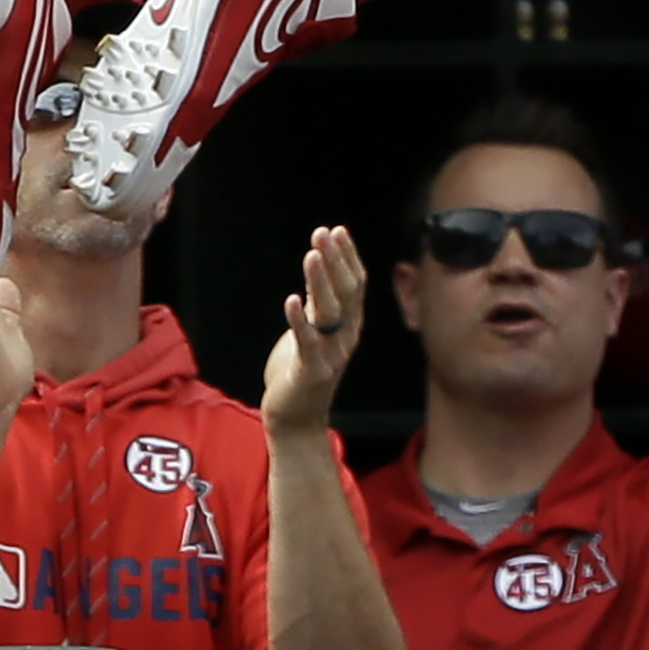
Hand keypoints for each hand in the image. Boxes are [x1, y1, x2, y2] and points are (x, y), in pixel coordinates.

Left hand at [263, 224, 371, 435]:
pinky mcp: (312, 371)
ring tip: (311, 255)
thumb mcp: (315, 328)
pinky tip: (292, 300)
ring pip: (330, 312)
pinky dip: (300, 320)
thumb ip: (320, 301)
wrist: (297, 418)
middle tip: (323, 234)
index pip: (356, 284)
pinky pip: (308, 343)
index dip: (348, 256)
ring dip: (321, 281)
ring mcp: (332, 354)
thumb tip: (320, 264)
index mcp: (350, 324)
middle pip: (346, 292)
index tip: (337, 230)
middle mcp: (347, 336)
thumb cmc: (303, 368)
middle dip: (335, 260)